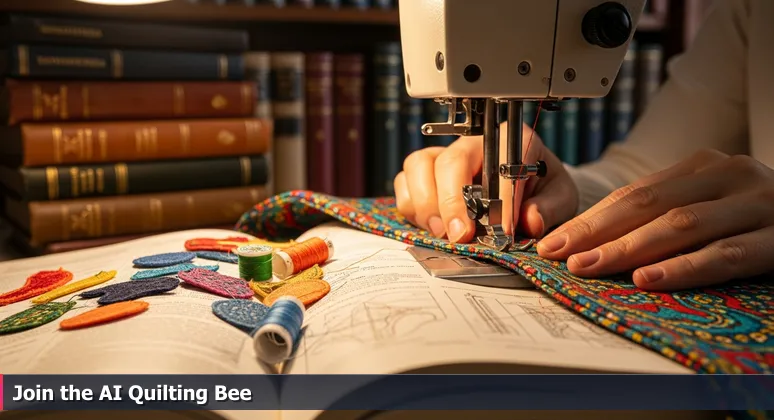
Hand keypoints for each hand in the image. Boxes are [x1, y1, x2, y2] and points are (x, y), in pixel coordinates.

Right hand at [394, 121, 578, 242]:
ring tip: (443, 232)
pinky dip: (411, 205)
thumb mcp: (561, 198)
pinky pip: (404, 182)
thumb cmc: (542, 190)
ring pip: (419, 165)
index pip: (501, 159)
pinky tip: (431, 225)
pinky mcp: (425, 174)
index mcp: (514, 141)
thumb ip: (550, 207)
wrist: (530, 191)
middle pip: (451, 160)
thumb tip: (530, 220)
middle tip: (461, 235)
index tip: (503, 227)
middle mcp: (475, 144)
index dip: (500, 195)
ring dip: (427, 203)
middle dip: (452, 201)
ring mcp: (446, 156)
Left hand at [537, 149, 773, 290]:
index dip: (590, 219)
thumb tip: (596, 241)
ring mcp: (758, 204)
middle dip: (598, 232)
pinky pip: (725, 255)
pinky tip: (650, 279)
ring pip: (682, 226)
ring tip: (591, 267)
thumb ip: (664, 214)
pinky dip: (684, 268)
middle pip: (649, 204)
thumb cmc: (755, 217)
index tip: (552, 243)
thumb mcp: (709, 204)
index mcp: (704, 166)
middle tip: (560, 255)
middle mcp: (730, 176)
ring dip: (630, 249)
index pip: (634, 193)